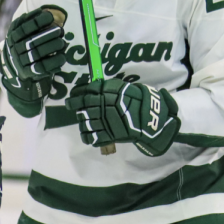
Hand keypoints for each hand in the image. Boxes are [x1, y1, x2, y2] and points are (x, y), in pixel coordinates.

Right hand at [3, 6, 67, 81]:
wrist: (14, 66)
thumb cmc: (22, 42)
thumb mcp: (20, 30)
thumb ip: (28, 21)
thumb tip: (43, 11)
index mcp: (12, 35)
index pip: (23, 27)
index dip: (37, 21)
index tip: (50, 15)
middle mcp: (14, 48)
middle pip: (31, 41)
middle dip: (47, 34)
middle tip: (60, 30)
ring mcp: (20, 61)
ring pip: (37, 54)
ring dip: (51, 47)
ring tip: (62, 42)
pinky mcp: (28, 73)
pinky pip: (41, 68)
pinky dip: (53, 62)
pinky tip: (62, 57)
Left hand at [65, 79, 180, 156]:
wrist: (151, 120)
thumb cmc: (139, 101)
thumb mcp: (123, 89)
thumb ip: (107, 88)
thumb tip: (93, 86)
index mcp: (107, 93)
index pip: (86, 90)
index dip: (77, 93)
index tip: (73, 94)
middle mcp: (103, 106)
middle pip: (82, 106)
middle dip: (75, 105)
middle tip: (72, 105)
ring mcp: (104, 122)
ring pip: (84, 121)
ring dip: (82, 121)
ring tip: (84, 120)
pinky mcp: (107, 136)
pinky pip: (91, 137)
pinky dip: (87, 136)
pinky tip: (88, 133)